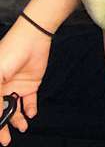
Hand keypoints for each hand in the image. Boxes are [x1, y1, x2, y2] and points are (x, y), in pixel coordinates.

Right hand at [0, 18, 52, 144]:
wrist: (33, 38)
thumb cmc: (9, 52)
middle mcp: (2, 88)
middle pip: (1, 111)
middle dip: (3, 127)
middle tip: (5, 140)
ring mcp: (16, 87)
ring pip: (14, 109)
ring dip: (17, 121)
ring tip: (22, 128)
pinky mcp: (31, 84)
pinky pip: (29, 102)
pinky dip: (30, 110)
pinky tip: (30, 114)